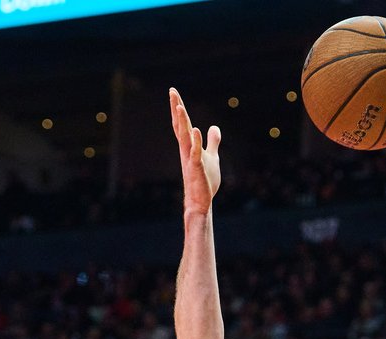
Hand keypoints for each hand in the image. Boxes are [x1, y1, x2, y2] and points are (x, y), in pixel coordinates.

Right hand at [169, 88, 220, 215]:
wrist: (200, 201)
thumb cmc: (204, 180)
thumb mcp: (211, 156)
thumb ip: (212, 141)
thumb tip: (214, 127)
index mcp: (188, 146)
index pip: (182, 124)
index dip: (177, 108)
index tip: (173, 92)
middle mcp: (186, 149)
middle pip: (180, 126)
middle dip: (176, 108)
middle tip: (172, 91)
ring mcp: (190, 158)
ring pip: (185, 137)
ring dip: (182, 122)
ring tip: (178, 106)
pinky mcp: (196, 168)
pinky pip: (195, 153)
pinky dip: (196, 141)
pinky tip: (196, 129)